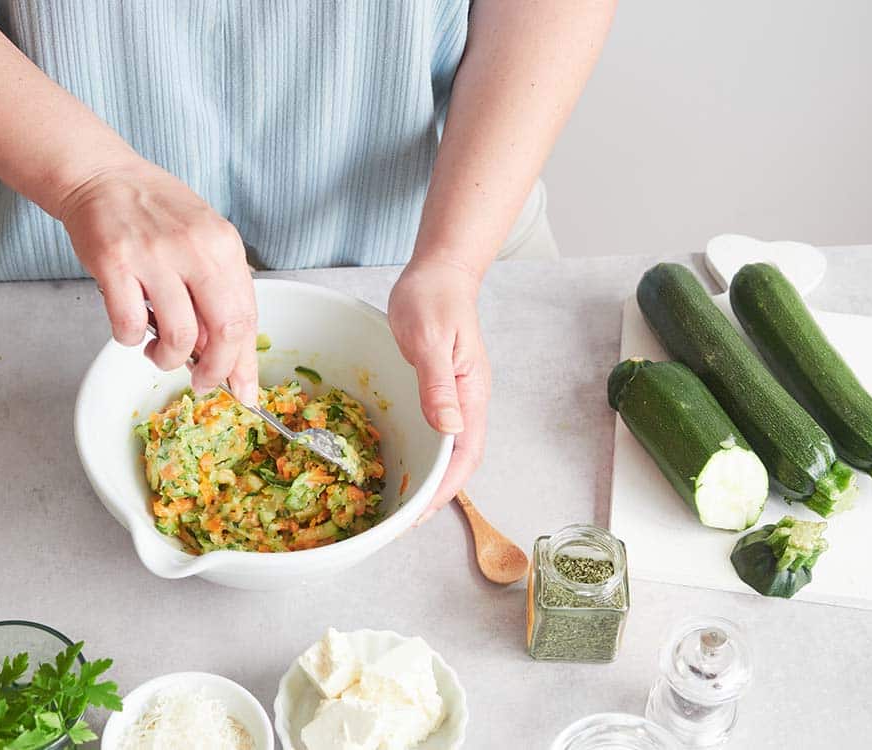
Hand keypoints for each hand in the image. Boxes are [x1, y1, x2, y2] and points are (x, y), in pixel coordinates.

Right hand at [59, 158, 258, 402]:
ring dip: (169, 358)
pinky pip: (129, 323)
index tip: (244, 390)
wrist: (102, 176)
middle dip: (216, 370)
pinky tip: (131, 330)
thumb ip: (218, 289)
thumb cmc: (156, 213)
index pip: (247, 316)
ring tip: (159, 353)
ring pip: (179, 335)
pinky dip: (130, 339)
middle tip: (203, 382)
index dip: (245, 362)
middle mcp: (195, 249)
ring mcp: (154, 256)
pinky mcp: (115, 263)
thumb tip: (225, 350)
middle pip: (225, 331)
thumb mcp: (203, 240)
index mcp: (224, 245)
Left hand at [388, 257, 491, 523]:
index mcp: (472, 394)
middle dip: (435, 494)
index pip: (467, 455)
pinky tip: (399, 461)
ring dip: (427, 477)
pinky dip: (418, 452)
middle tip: (403, 520)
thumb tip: (450, 429)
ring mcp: (454, 397)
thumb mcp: (430, 341)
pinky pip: (432, 430)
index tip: (420, 513)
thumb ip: (439, 385)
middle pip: (459, 461)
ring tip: (400, 502)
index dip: (445, 489)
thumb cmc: (434, 299)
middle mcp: (467, 402)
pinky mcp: (438, 390)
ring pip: (446, 449)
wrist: (439, 272)